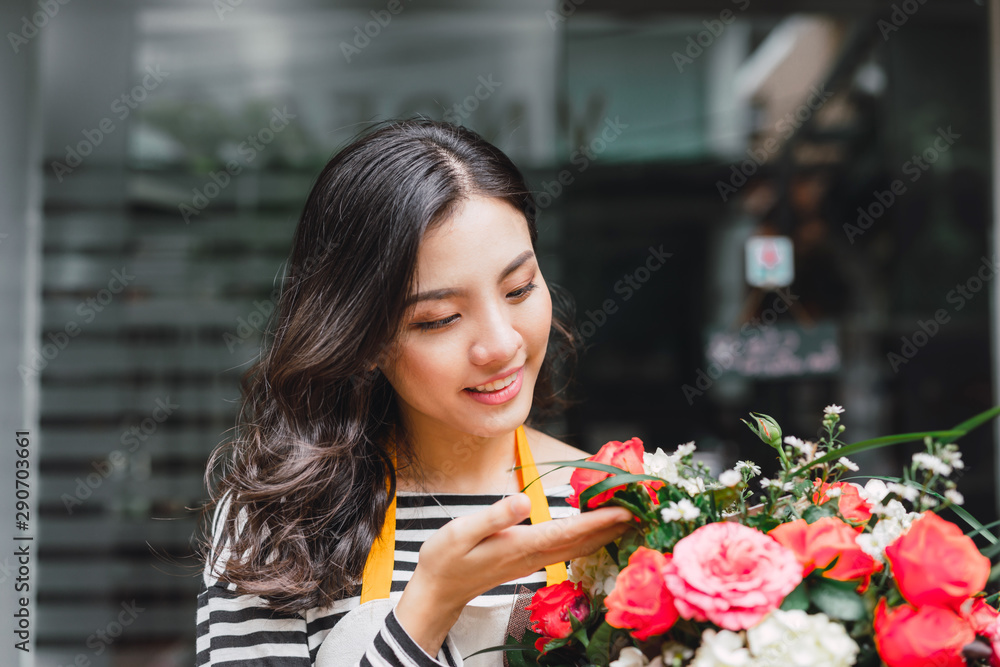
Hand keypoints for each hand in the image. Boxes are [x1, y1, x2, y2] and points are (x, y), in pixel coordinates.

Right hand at [395, 493, 632, 654]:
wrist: (438, 591)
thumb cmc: (445, 559)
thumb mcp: (462, 531)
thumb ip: (494, 516)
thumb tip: (522, 500)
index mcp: (522, 545)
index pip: (570, 531)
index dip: (601, 519)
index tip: (628, 508)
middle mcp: (535, 555)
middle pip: (584, 541)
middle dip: (614, 525)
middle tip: (644, 508)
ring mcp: (534, 561)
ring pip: (579, 547)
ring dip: (605, 532)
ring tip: (630, 518)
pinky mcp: (530, 560)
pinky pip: (568, 549)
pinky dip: (588, 538)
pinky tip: (597, 531)